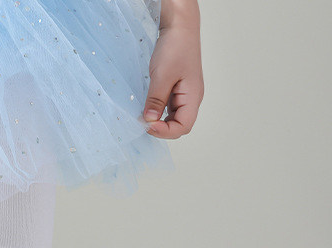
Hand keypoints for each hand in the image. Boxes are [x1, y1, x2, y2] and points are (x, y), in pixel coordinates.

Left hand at [143, 16, 203, 138]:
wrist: (179, 27)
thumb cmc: (176, 47)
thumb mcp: (162, 75)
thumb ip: (156, 100)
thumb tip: (149, 120)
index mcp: (193, 96)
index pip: (183, 126)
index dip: (165, 131)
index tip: (148, 124)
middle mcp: (191, 98)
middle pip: (179, 126)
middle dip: (161, 129)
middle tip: (143, 123)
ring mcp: (184, 95)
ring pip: (173, 119)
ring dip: (159, 122)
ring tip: (144, 117)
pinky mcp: (176, 90)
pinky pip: (168, 109)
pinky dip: (157, 113)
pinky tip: (148, 109)